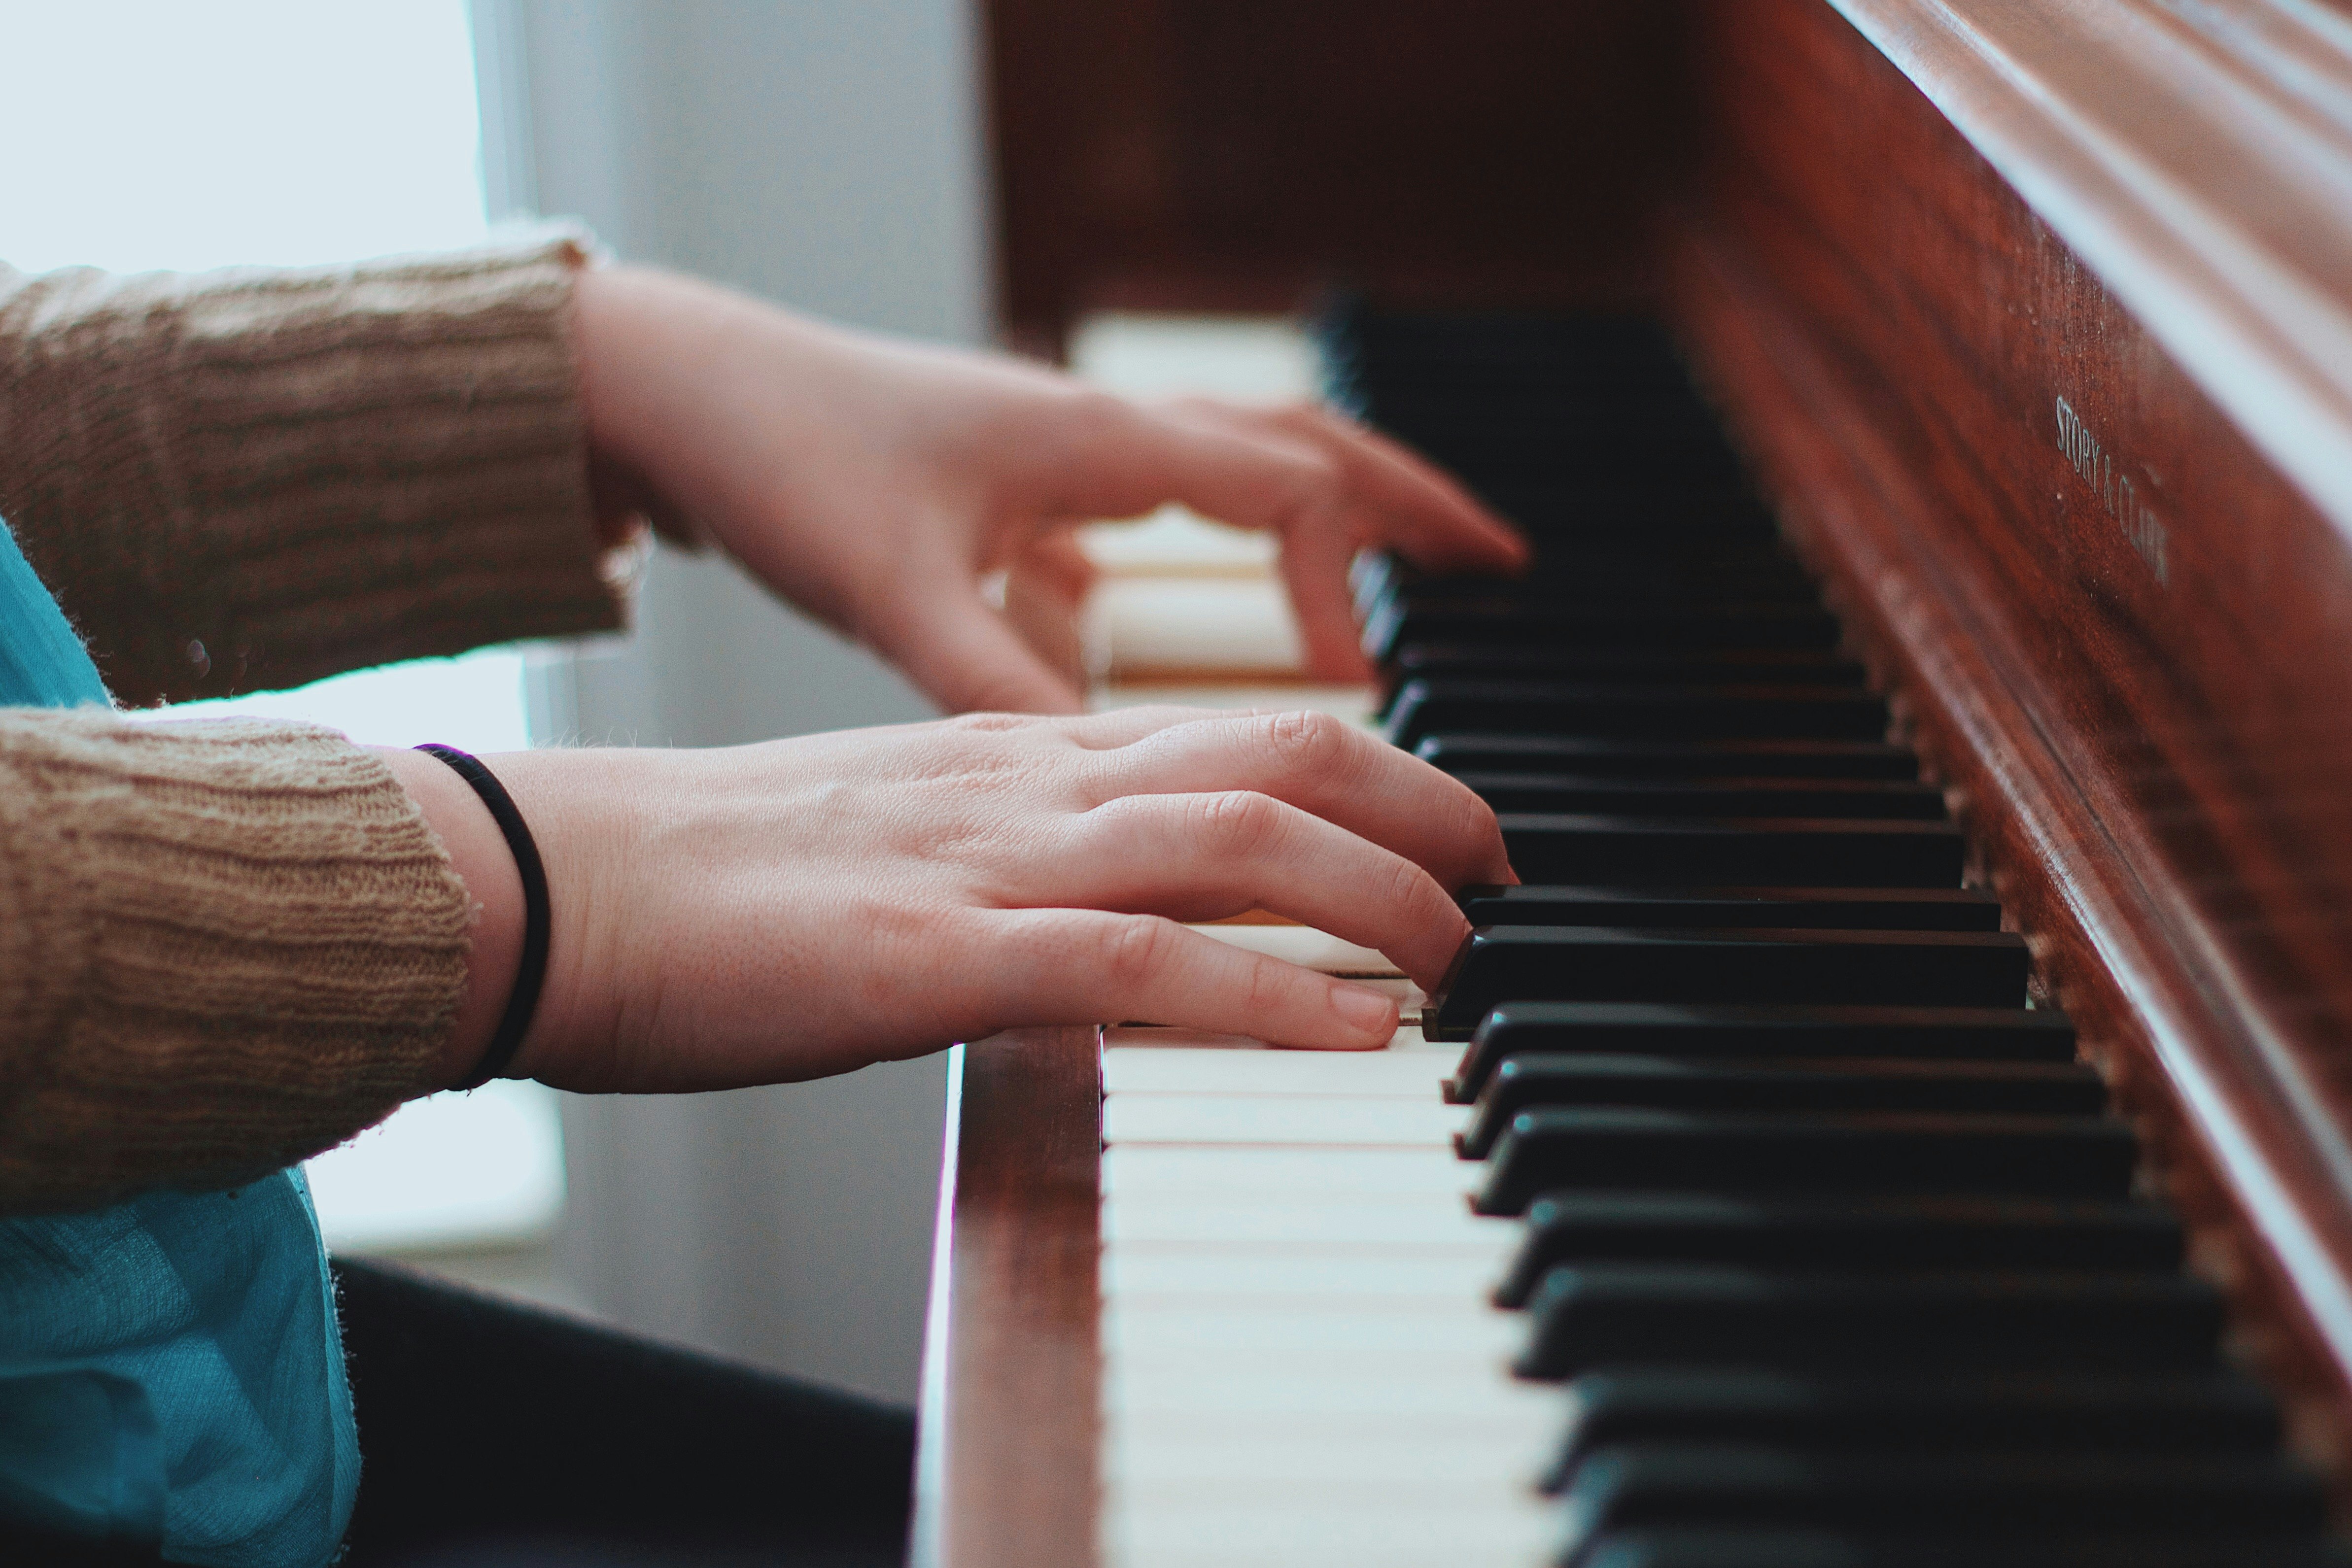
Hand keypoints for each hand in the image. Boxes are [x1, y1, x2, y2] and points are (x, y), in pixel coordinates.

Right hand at [379, 706, 1511, 1091]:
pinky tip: (1357, 1032)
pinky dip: (1268, 996)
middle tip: (1503, 874)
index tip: (1446, 822)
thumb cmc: (711, 874)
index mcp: (1016, 752)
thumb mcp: (897, 833)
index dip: (1374, 765)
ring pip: (1240, 841)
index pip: (1239, 727)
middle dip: (1423, 802)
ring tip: (1464, 955)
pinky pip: (1139, 963)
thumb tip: (1109, 903)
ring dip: (1381, 894)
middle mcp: (1026, 783)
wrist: (556, 878)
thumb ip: (1011, 847)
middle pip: (1281, 751)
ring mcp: (988, 864)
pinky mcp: (935, 959)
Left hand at [572, 266, 1526, 713]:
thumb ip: (996, 680)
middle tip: (1500, 562)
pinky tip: (1168, 616)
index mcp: (1098, 443)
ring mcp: (1062, 455)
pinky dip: (1198, 552)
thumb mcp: (893, 589)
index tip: (1367, 684)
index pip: (1285, 493)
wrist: (683, 390)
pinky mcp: (1015, 487)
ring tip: (1389, 586)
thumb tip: (1098, 773)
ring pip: (1233, 470)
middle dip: (1406, 504)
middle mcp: (1099, 435)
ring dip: (1322, 520)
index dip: (1346, 587)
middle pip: (1299, 449)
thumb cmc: (783, 461)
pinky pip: (1146, 508)